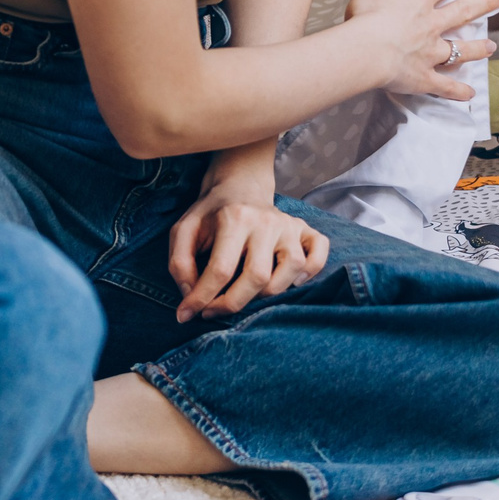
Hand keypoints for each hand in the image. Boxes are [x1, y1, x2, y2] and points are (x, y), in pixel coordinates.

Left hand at [167, 181, 330, 322]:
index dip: (202, 297)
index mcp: (234, 218)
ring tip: (248, 292)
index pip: (221, 269)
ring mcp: (289, 225)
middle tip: (214, 310)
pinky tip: (290, 280)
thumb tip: (191, 295)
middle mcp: (266, 221)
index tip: (188, 313)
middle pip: (258, 277)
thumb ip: (179, 262)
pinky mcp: (305, 230)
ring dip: (269, 292)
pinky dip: (310, 272)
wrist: (239, 186)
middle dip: (233, 303)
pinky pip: (319, 255)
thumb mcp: (184, 230)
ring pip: (292, 269)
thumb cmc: (211, 214)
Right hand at [344, 0, 498, 100]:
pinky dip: (458, 91)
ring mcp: (431, 52)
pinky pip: (445, 85)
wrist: (366, 52)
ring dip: (479, 48)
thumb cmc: (365, 19)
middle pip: (465, 11)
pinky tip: (470, 94)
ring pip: (461, 50)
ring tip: (493, 46)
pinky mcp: (424, 77)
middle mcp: (432, 24)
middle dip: (487, 1)